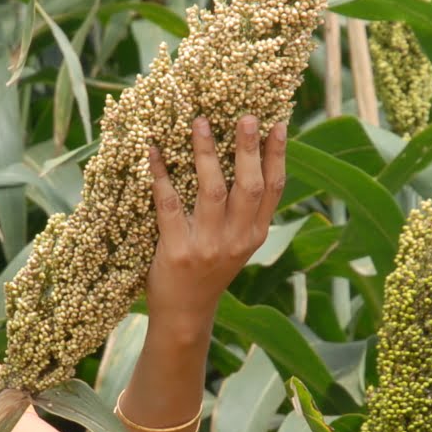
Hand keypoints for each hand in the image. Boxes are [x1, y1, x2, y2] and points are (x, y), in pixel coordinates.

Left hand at [144, 114, 288, 328]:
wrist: (185, 314)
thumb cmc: (208, 271)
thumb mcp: (236, 245)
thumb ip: (243, 213)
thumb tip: (242, 160)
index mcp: (255, 235)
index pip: (273, 190)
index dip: (277, 156)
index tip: (278, 124)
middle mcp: (237, 240)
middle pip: (248, 186)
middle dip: (248, 149)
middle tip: (246, 116)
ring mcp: (208, 246)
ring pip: (212, 191)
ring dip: (206, 154)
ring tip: (200, 122)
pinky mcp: (177, 251)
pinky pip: (169, 205)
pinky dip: (160, 175)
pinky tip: (153, 152)